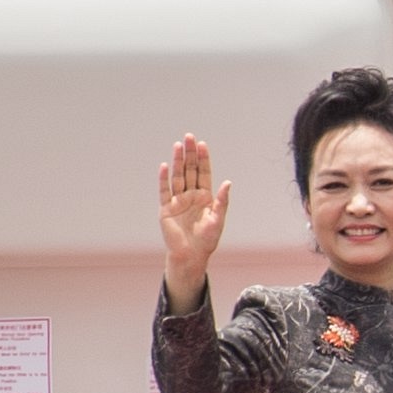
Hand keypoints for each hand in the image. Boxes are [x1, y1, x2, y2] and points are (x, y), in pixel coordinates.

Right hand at [159, 133, 231, 311]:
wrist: (191, 255)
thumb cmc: (207, 240)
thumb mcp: (218, 219)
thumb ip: (222, 201)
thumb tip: (228, 183)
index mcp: (205, 197)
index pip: (203, 173)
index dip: (203, 159)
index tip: (203, 144)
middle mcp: (190, 195)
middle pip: (190, 170)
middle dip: (190, 154)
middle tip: (189, 137)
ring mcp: (177, 201)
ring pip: (177, 176)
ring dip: (177, 161)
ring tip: (178, 146)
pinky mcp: (166, 208)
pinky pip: (164, 191)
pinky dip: (164, 179)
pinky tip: (165, 166)